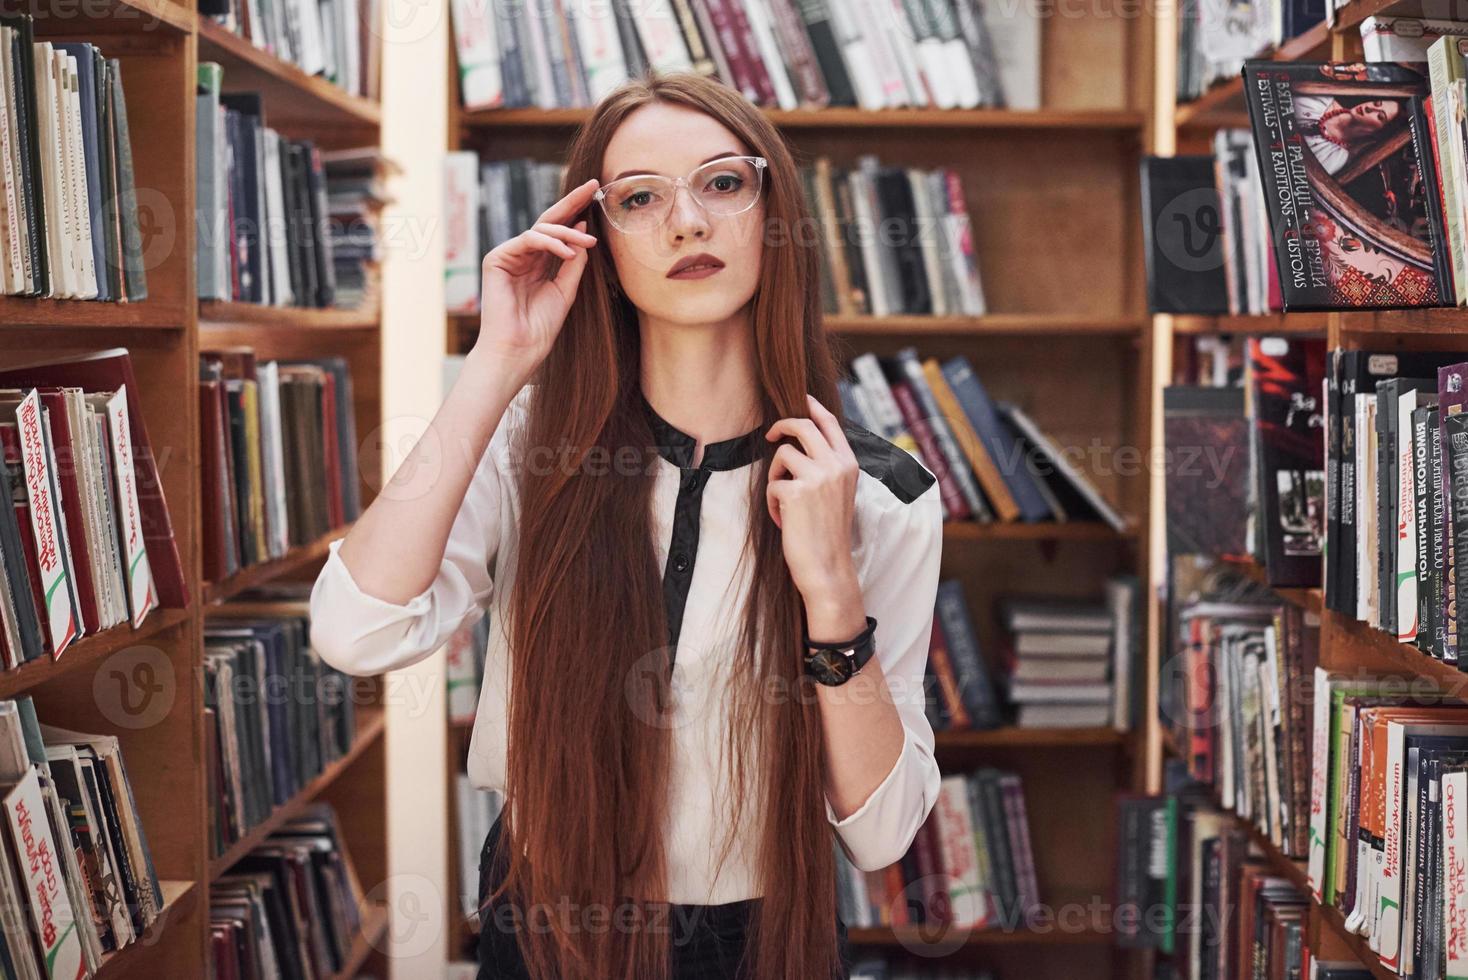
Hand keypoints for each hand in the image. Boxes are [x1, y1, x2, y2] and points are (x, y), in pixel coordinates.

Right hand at [473, 177, 599, 379]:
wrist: (518, 349)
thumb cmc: (540, 327)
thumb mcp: (566, 290)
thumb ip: (574, 262)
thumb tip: (584, 231)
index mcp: (539, 263)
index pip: (558, 231)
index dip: (576, 212)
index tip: (597, 195)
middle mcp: (523, 255)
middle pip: (548, 221)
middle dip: (571, 202)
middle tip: (592, 186)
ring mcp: (509, 255)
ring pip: (541, 229)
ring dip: (567, 233)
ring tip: (588, 242)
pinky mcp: (497, 258)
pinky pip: (528, 239)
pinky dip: (551, 243)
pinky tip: (569, 252)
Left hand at [764, 394, 861, 604]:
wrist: (828, 567)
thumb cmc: (828, 533)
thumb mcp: (838, 492)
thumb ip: (827, 466)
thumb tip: (801, 442)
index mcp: (849, 464)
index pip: (829, 422)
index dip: (811, 406)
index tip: (799, 399)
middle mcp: (836, 465)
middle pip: (802, 425)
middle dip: (781, 426)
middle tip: (769, 436)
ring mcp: (817, 477)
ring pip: (782, 454)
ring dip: (775, 476)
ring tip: (782, 500)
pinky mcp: (796, 492)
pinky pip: (772, 484)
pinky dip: (771, 502)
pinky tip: (783, 520)